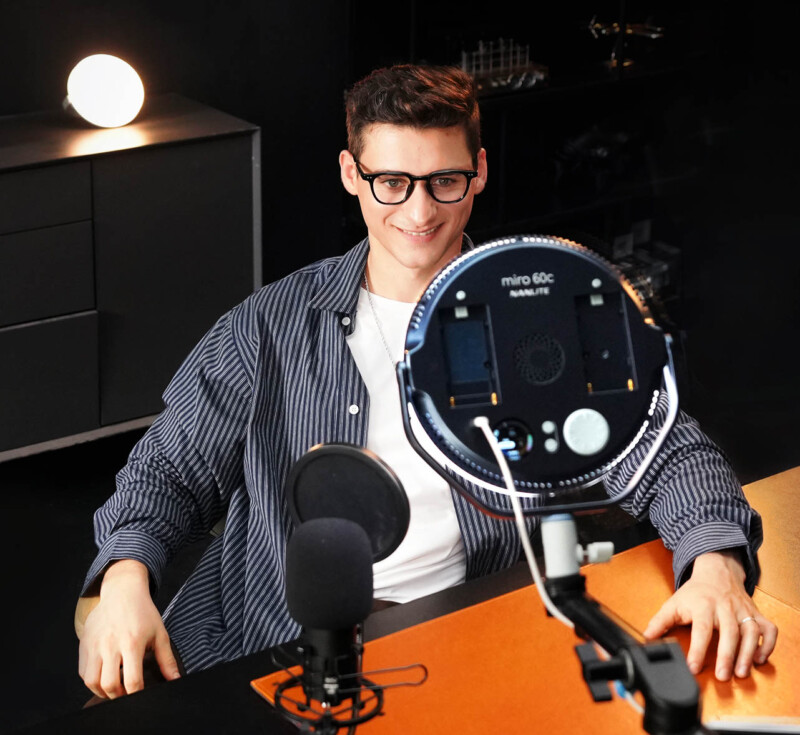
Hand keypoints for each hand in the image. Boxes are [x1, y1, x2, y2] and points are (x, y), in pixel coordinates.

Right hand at [78, 560, 180, 698]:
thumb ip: (167, 659)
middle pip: (109, 684)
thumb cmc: (143, 612)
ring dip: (103, 691)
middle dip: (119, 696)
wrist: (122, 591)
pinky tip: (104, 676)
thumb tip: (175, 679)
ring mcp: (95, 645)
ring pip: (91, 682)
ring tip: (115, 688)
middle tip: (127, 694)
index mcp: (132, 642)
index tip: (141, 696)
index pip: (132, 680)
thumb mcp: (160, 633)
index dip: (136, 695)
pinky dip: (92, 680)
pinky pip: (82, 672)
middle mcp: (111, 645)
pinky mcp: (84, 644)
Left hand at [643, 550, 777, 680]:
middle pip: (729, 631)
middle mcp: (725, 607)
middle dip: (727, 655)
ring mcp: (743, 610)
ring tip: (740, 673)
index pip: (701, 629)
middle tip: (723, 676)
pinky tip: (759, 659)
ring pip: (750, 631)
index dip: (698, 649)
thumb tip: (647, 638)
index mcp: (702, 605)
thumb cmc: (695, 592)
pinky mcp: (756, 613)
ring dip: (747, 653)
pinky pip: (768, 629)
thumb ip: (660, 622)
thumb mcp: (673, 603)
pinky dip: (767, 645)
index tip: (693, 667)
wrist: (716, 571)